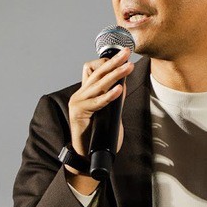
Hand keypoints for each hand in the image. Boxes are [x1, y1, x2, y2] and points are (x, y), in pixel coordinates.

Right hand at [65, 48, 132, 184]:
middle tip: (128, 52)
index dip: (108, 61)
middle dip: (114, 61)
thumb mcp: (109, 111)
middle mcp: (80, 94)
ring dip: (115, 75)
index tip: (124, 55)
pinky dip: (109, 96)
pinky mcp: (78, 113)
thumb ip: (114, 98)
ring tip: (128, 67)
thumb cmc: (98, 135)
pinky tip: (119, 90)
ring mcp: (77, 103)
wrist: (86, 155)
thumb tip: (123, 82)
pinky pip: (96, 102)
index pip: (93, 69)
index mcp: (86, 92)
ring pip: (98, 85)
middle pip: (97, 73)